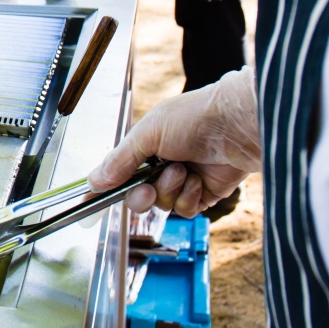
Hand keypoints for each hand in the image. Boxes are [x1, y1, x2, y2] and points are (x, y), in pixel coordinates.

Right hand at [88, 67, 261, 217]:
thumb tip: (94, 181)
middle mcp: (161, 164)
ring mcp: (183, 180)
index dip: (107, 187)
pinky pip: (185, 209)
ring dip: (171, 189)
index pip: (118, 173)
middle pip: (137, 196)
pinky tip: (198, 180)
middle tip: (148, 188)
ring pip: (162, 204)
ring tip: (184, 169)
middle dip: (141, 195)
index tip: (91, 202)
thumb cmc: (194, 117)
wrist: (237, 125)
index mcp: (144, 146)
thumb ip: (120, 161)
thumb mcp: (147, 134)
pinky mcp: (204, 194)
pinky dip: (189, 197)